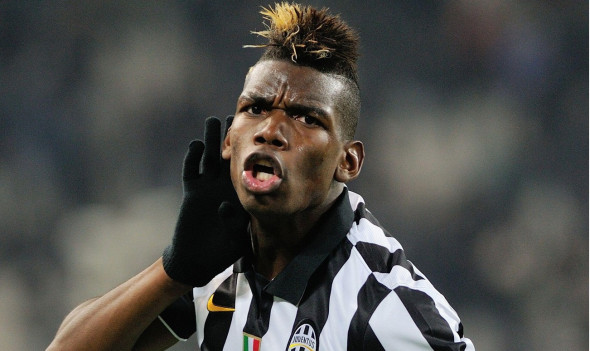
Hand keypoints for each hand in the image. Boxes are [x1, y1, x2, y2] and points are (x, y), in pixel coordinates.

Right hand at [162, 116, 249, 286]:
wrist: (198, 258)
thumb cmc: (222, 250)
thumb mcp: (235, 239)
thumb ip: (234, 223)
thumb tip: (226, 206)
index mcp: (242, 192)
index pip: (247, 166)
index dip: (250, 150)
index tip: (256, 133)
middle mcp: (225, 185)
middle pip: (227, 155)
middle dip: (229, 137)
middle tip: (234, 116)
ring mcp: (207, 186)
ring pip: (209, 157)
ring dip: (210, 139)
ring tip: (213, 121)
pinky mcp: (192, 191)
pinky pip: (191, 170)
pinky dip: (192, 158)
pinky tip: (196, 145)